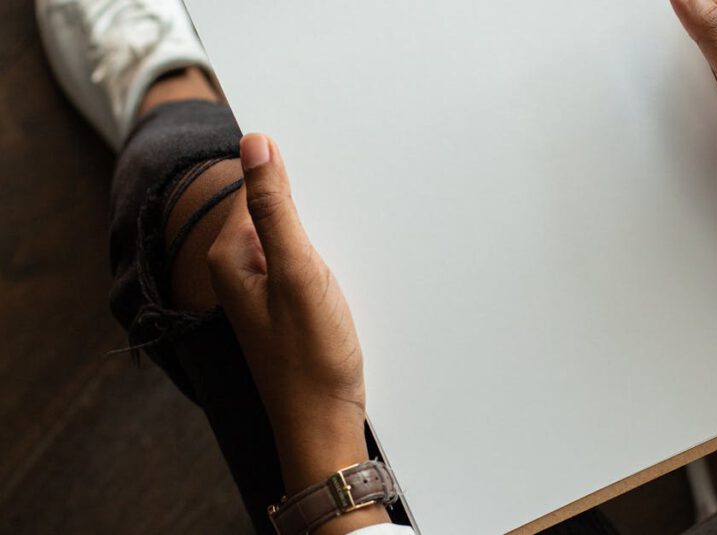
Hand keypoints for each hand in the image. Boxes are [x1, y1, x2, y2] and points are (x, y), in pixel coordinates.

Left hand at [207, 134, 371, 493]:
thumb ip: (275, 208)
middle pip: (274, 208)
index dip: (289, 169)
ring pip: (294, 235)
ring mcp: (265, 288)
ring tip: (346, 250)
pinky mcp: (288, 304)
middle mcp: (241, 269)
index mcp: (231, 255)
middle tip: (346, 207)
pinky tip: (348, 269)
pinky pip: (304, 261)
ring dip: (324, 231)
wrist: (324, 422)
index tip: (325, 160)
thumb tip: (254, 143)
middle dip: (310, 201)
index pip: (253, 185)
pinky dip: (327, 257)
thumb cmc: (309, 358)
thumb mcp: (297, 273)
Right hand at [670, 0, 716, 245]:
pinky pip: (708, 91)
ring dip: (680, 66)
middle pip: (704, 25)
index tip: (647, 17)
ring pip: (703, 60)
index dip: (682, 5)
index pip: (712, 0)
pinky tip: (678, 106)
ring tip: (653, 70)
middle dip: (675, 32)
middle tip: (641, 40)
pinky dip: (690, 95)